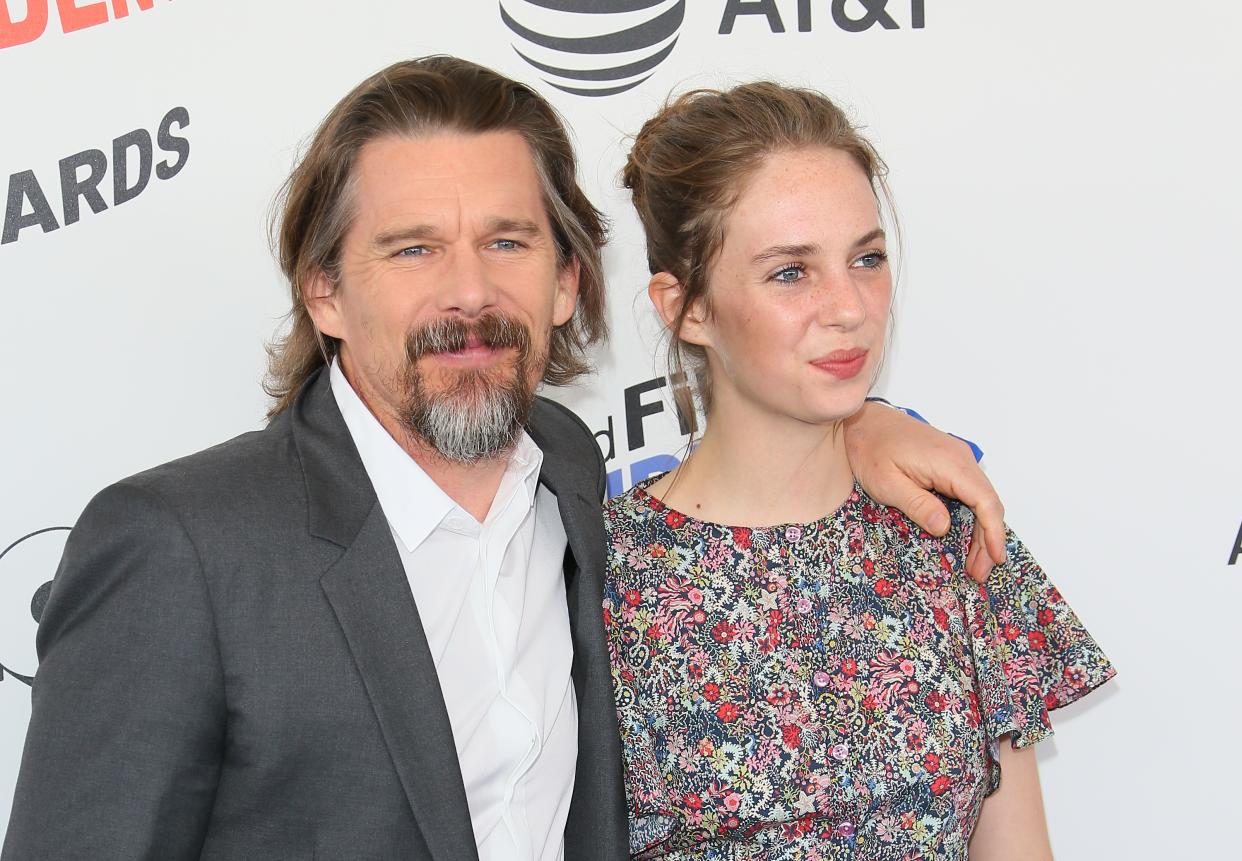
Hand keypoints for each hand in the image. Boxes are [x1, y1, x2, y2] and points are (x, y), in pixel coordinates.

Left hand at [843, 402, 1005, 581]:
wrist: (862, 422)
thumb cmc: (870, 449)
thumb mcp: (887, 483)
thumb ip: (917, 505)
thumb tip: (944, 527)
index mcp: (950, 463)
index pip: (985, 501)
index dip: (993, 532)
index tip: (994, 558)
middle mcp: (961, 459)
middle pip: (988, 503)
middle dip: (987, 540)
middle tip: (979, 572)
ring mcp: (957, 460)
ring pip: (980, 500)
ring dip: (980, 530)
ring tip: (974, 562)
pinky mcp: (949, 464)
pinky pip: (969, 493)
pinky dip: (971, 516)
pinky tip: (965, 536)